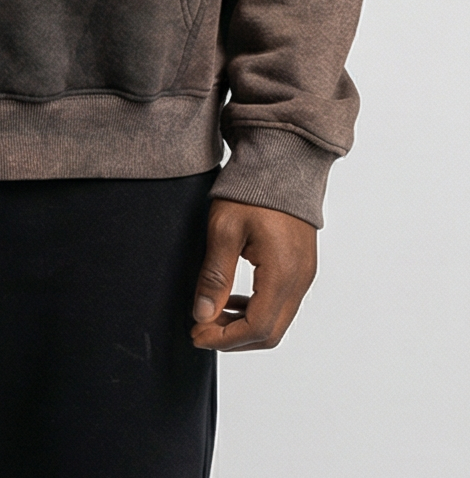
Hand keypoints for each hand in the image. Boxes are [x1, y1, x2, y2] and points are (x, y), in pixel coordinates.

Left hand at [191, 200, 316, 350]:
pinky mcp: (302, 268)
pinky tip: (232, 300)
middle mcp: (300, 280)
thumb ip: (215, 276)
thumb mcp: (224, 230)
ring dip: (243, 326)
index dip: (223, 339)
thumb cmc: (253, 191)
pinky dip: (256, 310)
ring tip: (211, 315)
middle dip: (232, 338)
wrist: (282, 162)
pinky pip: (282, 304)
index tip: (197, 334)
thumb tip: (202, 316)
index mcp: (283, 273)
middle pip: (269, 333)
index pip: (255, 328)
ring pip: (276, 321)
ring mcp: (304, 275)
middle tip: (200, 330)